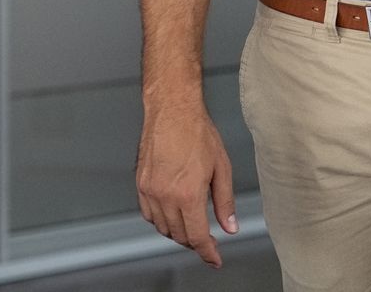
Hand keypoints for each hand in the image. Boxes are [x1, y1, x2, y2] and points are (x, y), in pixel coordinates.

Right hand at [135, 101, 237, 267]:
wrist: (172, 112)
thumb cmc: (198, 133)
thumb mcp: (221, 168)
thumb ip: (225, 201)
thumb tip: (230, 226)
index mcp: (188, 194)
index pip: (197, 236)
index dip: (207, 252)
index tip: (215, 259)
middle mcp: (165, 196)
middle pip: (179, 235)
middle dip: (195, 242)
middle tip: (208, 240)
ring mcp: (150, 191)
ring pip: (163, 227)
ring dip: (178, 232)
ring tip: (193, 226)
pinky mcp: (140, 185)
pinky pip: (150, 214)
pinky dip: (162, 220)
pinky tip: (173, 214)